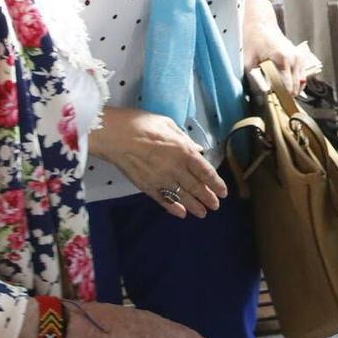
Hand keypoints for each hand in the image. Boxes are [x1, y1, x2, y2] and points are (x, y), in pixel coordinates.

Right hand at [87, 107, 227, 217]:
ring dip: (194, 206)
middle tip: (215, 206)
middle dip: (208, 197)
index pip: (205, 171)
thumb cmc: (141, 124)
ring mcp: (161, 179)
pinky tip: (181, 213)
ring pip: (182, 196)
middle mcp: (176, 168)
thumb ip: (184, 139)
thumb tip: (198, 149)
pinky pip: (163, 200)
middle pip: (196, 186)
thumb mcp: (168, 124)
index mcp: (184, 151)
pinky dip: (173, 208)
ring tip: (203, 213)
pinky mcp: (146, 186)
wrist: (115, 135)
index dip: (216, 183)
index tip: (223, 191)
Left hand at [241, 0, 309, 90]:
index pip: (287, 87)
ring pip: (301, 83)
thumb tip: (262, 95)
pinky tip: (284, 84)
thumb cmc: (254, 40)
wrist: (262, 24)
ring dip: (291, 89)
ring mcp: (299, 57)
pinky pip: (302, 76)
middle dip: (285, 95)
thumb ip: (256, 79)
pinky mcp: (300, 57)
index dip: (280, 97)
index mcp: (283, 59)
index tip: (273, 102)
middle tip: (273, 98)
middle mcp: (295, 59)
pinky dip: (295, 82)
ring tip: (278, 92)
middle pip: (296, 87)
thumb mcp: (249, 61)